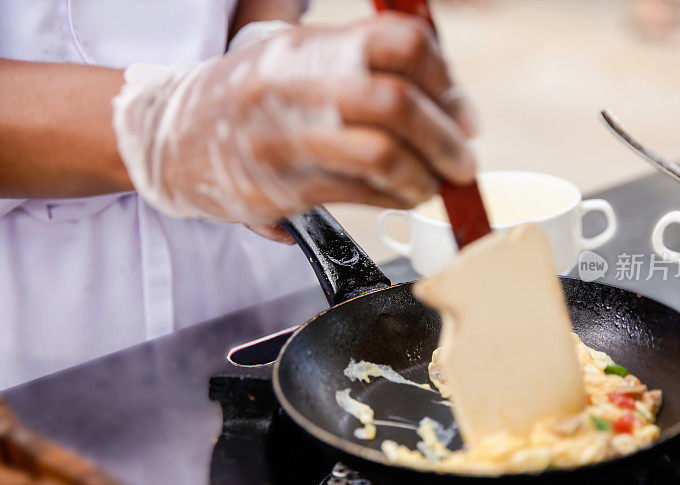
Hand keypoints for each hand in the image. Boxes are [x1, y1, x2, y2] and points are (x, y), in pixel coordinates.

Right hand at [113, 14, 476, 235]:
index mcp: (307, 45)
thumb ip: (360, 65)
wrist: (167, 138)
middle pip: (396, 102)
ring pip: (382, 156)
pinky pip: (358, 195)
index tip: (461, 110)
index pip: (398, 42)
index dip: (444, 77)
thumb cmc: (246, 96)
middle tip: (464, 160)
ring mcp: (284, 139)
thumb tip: (444, 99)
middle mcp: (295, 86)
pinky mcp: (279, 190)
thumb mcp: (294, 56)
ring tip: (434, 183)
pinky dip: (394, 198)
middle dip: (446, 138)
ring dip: (424, 177)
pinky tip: (400, 195)